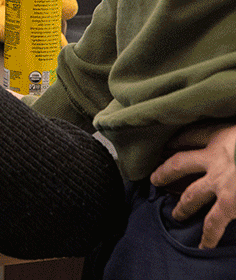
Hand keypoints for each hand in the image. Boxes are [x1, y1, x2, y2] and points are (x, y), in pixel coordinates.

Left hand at [150, 123, 235, 248]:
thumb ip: (234, 137)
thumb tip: (234, 140)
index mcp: (223, 136)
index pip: (192, 135)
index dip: (178, 139)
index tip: (168, 143)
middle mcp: (215, 158)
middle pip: (180, 163)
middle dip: (166, 172)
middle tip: (154, 179)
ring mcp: (221, 182)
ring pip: (192, 194)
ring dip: (183, 206)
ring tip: (175, 215)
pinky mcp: (230, 202)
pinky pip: (214, 223)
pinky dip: (208, 237)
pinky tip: (202, 246)